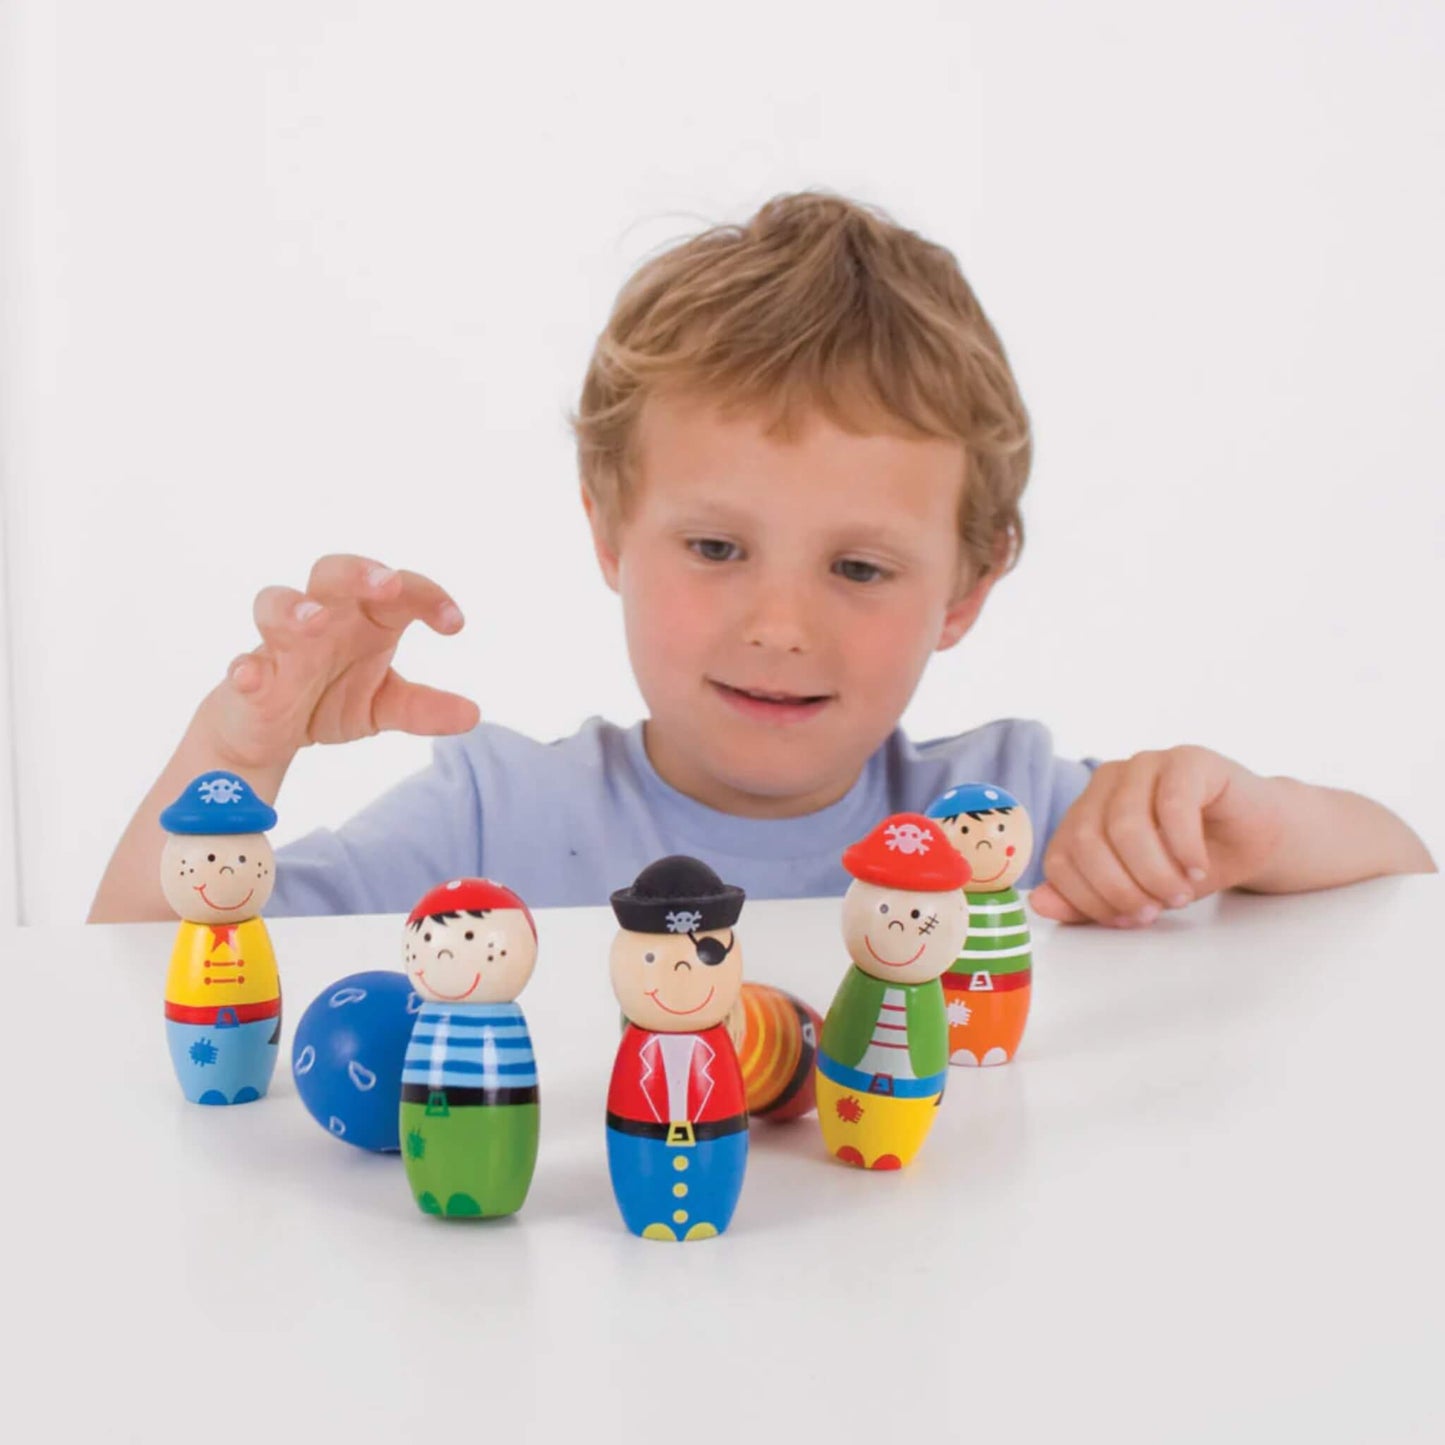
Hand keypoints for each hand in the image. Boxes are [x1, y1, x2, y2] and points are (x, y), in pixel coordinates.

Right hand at [198, 555, 479, 772]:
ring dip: (294, 609)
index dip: (428, 598)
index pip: (399, 591)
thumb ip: (423, 708)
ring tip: (314, 622)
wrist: (270, 733)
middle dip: (358, 573)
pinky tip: (253, 677)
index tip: (454, 624)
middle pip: (332, 573)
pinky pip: (242, 665)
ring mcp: (281, 645)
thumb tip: (472, 715)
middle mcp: (323, 619)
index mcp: (365, 619)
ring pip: (277, 605)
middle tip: (387, 584)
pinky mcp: (249, 677)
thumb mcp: (385, 707)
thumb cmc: (330, 698)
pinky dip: (247, 669)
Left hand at [1030, 746, 1286, 926]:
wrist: (1257, 839)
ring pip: (1125, 824)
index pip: (1060, 857)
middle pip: (1086, 840)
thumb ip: (1088, 899)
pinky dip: (1183, 846)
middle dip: (1119, 887)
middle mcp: (1108, 781)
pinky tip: (1198, 866)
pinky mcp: (1188, 760)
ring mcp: (1146, 765)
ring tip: (1179, 893)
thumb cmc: (1191, 864)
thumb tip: (1038, 903)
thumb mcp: (1136, 891)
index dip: (1087, 898)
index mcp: (1086, 810)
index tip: (1125, 921)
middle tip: (1154, 911)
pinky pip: (1172, 805)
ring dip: (1152, 871)